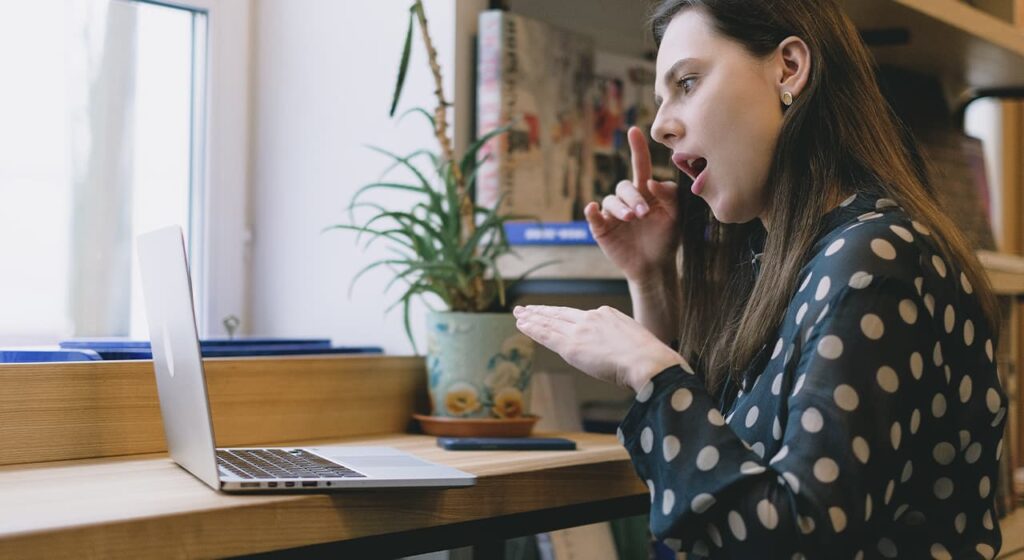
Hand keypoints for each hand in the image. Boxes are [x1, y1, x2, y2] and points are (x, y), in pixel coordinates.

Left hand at [513, 304, 687, 391]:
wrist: (648, 361)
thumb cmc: (649, 359)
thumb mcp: (635, 341)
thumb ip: (621, 343)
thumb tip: (620, 354)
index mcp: (607, 314)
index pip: (578, 315)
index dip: (562, 314)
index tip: (552, 312)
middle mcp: (591, 318)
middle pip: (560, 314)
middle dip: (542, 311)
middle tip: (526, 308)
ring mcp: (580, 331)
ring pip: (550, 322)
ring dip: (532, 318)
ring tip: (518, 314)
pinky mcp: (572, 346)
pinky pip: (547, 335)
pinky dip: (533, 329)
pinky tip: (522, 324)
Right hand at [585, 126, 679, 280]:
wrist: (655, 267)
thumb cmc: (666, 239)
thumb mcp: (675, 216)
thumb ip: (670, 196)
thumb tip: (651, 182)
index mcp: (646, 192)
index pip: (640, 166)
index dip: (637, 149)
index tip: (634, 131)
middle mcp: (627, 199)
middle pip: (625, 187)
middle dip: (633, 198)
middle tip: (643, 213)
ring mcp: (613, 213)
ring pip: (611, 200)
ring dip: (621, 207)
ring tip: (632, 218)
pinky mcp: (601, 228)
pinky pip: (593, 216)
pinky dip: (591, 211)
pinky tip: (593, 209)